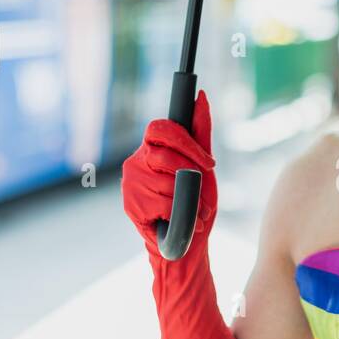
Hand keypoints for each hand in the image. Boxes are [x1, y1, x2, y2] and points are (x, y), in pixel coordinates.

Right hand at [121, 90, 217, 254]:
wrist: (189, 243)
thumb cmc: (196, 202)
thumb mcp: (204, 166)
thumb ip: (201, 131)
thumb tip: (201, 96)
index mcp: (152, 148)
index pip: (160, 128)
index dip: (185, 143)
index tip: (208, 163)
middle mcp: (136, 162)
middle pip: (165, 155)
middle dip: (191, 175)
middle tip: (201, 189)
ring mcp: (130, 184)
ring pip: (166, 182)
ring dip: (189, 200)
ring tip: (194, 210)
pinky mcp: (130, 205)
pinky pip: (162, 202)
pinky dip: (180, 214)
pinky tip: (181, 221)